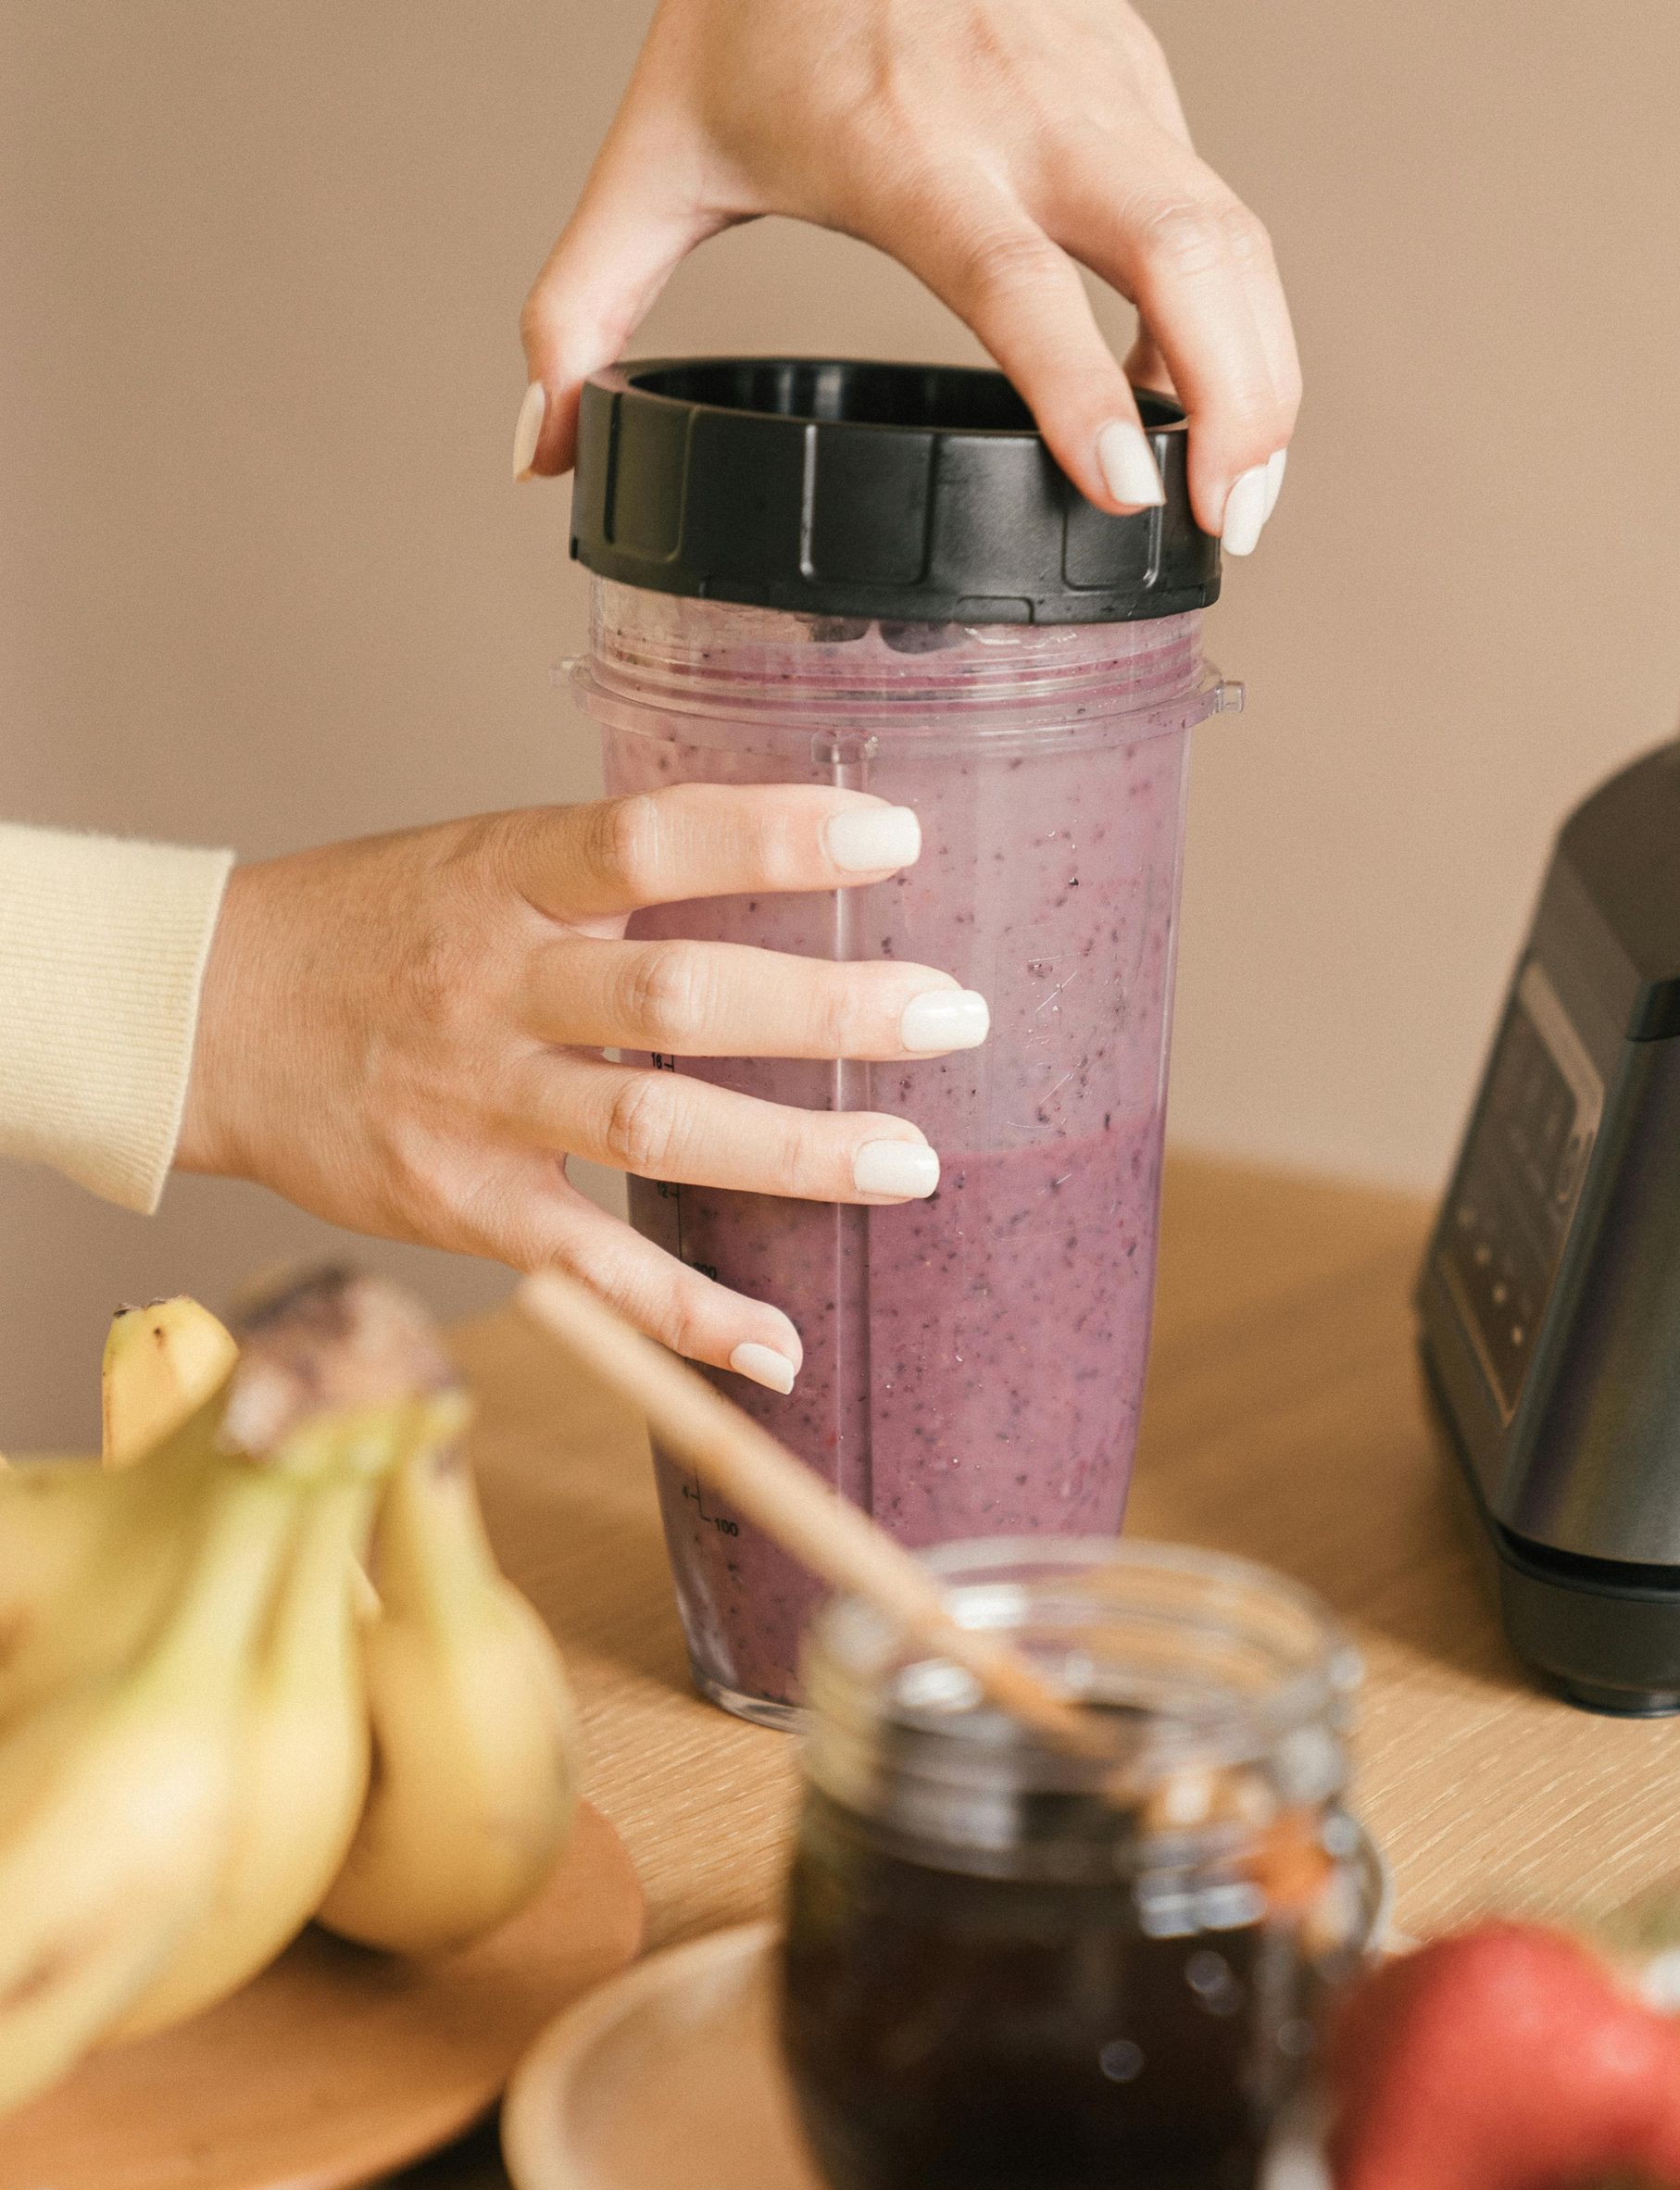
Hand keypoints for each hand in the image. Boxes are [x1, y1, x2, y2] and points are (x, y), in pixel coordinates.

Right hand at [177, 787, 984, 1391]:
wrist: (208, 1019)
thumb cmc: (368, 929)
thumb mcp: (477, 859)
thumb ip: (607, 873)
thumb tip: (779, 855)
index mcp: (505, 877)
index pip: (651, 839)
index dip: (774, 836)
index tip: (894, 840)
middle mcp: (496, 986)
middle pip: (680, 996)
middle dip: (828, 1008)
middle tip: (953, 1016)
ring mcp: (480, 1103)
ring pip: (656, 1126)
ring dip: (796, 1150)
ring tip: (912, 1165)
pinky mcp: (466, 1206)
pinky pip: (594, 1268)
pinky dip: (691, 1313)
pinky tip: (783, 1345)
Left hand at [516, 0, 1297, 552]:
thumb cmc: (755, 0)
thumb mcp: (657, 150)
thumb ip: (581, 308)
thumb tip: (537, 452)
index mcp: (908, 148)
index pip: (1017, 278)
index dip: (1077, 387)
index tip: (1126, 489)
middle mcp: (1028, 113)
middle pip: (1185, 255)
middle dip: (1235, 400)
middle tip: (1227, 530)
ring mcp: (1102, 88)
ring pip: (1231, 235)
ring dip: (1257, 370)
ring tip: (1240, 495)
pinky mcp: (1140, 75)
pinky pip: (1217, 212)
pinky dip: (1233, 317)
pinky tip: (1202, 407)